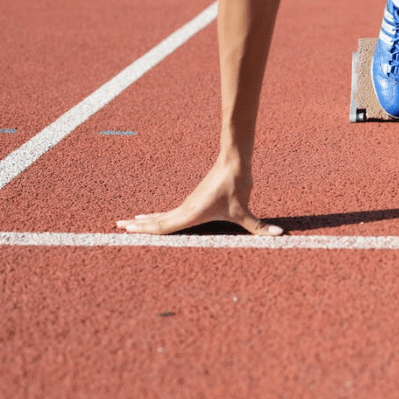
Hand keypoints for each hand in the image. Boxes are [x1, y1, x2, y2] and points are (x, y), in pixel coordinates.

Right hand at [116, 160, 282, 235]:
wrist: (234, 161)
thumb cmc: (237, 185)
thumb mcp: (246, 211)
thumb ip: (260, 227)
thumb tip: (281, 237)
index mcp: (191, 214)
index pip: (163, 226)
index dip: (145, 231)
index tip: (126, 231)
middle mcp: (185, 209)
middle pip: (156, 221)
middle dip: (137, 226)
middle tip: (117, 227)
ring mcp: (188, 205)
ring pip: (161, 216)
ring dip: (144, 220)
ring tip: (127, 223)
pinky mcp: (193, 201)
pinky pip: (170, 212)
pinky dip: (157, 216)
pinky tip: (152, 218)